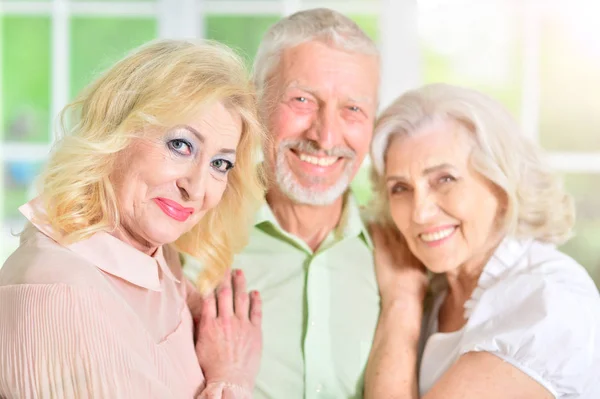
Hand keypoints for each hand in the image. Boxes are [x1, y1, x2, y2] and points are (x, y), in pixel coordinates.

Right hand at [195, 269, 261, 390]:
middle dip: (225, 278)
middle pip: (225, 293)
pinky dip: (256, 300)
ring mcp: (242, 325)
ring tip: (240, 272)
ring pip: (241, 298)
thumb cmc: (211, 367)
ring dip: (240, 283)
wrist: (230, 381)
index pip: (209, 298)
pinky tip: (255, 292)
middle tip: (226, 267)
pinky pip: (256, 311)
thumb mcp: (199, 345)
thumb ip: (201, 326)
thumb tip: (200, 312)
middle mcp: (226, 320)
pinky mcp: (255, 331)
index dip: (211, 284)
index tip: (212, 273)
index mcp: (210, 324)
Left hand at [370, 224, 427, 305]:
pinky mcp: (382, 251)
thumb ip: (425, 262)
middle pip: (404, 232)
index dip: (414, 230)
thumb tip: (426, 257)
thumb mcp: (425, 274)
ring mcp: (394, 248)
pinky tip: (371, 222)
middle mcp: (408, 247)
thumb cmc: (416, 290)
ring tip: (384, 216)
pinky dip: (375, 228)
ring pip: (391, 231)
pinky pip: (378, 236)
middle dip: (402, 224)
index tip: (411, 224)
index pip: (417, 237)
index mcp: (419, 252)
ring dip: (388, 224)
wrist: (402, 295)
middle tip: (398, 216)